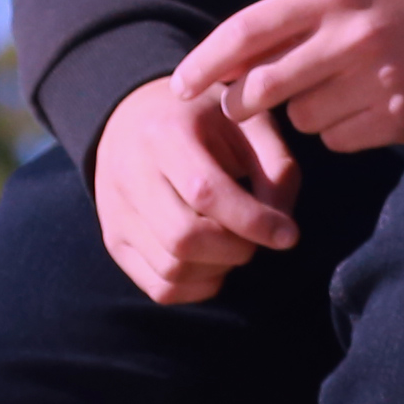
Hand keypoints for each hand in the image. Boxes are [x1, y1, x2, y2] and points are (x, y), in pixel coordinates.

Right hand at [94, 75, 301, 306]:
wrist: (135, 116)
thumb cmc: (205, 119)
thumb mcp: (248, 122)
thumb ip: (277, 168)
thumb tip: (282, 231)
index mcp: (164, 133)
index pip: (205, 192)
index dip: (253, 221)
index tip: (288, 234)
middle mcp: (129, 174)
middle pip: (184, 238)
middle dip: (236, 249)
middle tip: (257, 237)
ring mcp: (115, 212)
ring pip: (172, 269)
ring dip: (218, 269)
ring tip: (234, 243)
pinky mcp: (114, 240)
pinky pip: (160, 288)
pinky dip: (197, 286)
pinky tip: (213, 261)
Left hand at [178, 0, 403, 160]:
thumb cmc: (388, 5)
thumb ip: (285, 23)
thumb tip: (221, 70)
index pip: (247, 32)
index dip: (205, 63)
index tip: (178, 87)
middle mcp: (351, 35)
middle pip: (263, 88)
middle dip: (242, 103)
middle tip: (244, 104)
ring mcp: (378, 79)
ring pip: (301, 120)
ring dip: (305, 113)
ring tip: (339, 87)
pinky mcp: (400, 118)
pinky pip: (337, 141)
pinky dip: (340, 131)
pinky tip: (366, 106)